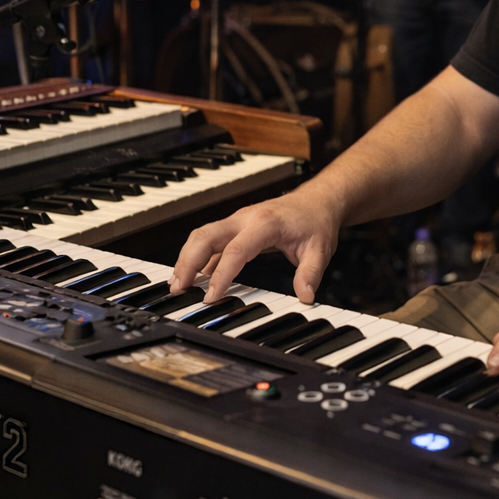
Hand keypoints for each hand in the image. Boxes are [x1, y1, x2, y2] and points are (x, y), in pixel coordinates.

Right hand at [169, 188, 343, 304]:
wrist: (317, 200)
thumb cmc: (315, 221)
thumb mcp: (320, 250)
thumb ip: (310, 274)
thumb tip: (305, 297)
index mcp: (265, 223)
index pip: (236, 250)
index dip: (221, 275)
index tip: (210, 297)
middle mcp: (245, 218)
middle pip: (206, 236)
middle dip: (188, 262)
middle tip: (179, 289)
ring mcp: (237, 220)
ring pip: (202, 235)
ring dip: (187, 258)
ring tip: (178, 285)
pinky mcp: (235, 227)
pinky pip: (209, 240)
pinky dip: (197, 258)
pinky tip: (193, 277)